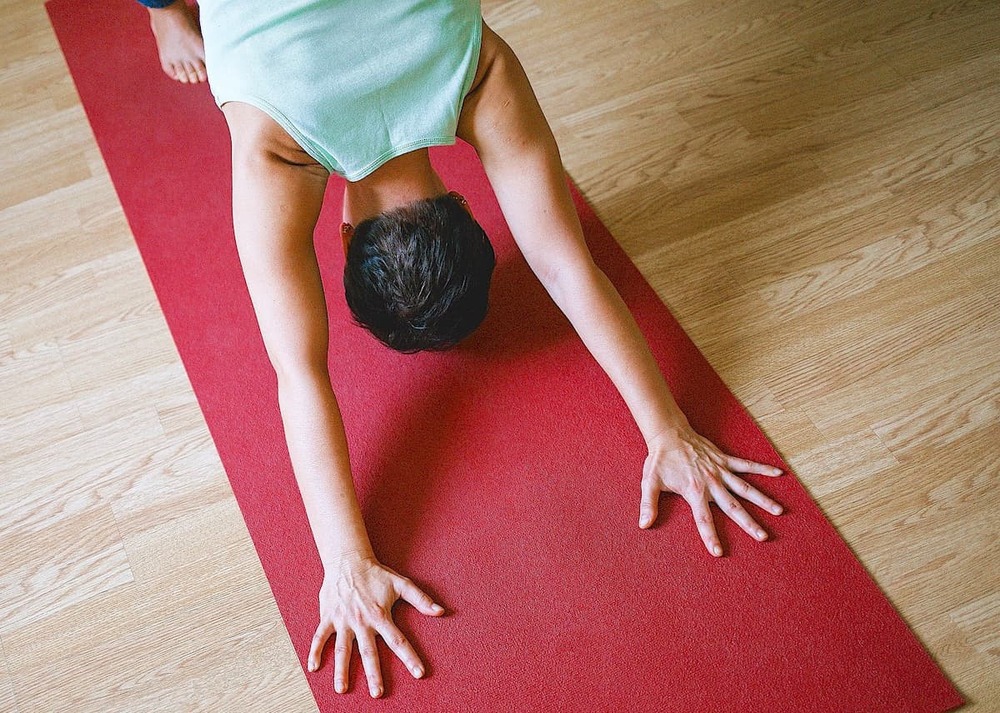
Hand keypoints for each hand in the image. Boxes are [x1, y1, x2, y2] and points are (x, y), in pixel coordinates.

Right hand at [307, 555, 444, 696]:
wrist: (348, 560)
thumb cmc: (376, 573)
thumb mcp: (401, 584)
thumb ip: (420, 599)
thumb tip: (440, 611)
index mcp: (380, 616)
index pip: (398, 641)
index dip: (410, 658)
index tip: (419, 673)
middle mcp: (361, 621)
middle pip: (369, 652)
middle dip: (374, 674)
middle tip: (377, 693)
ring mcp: (343, 620)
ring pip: (342, 649)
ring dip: (342, 670)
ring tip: (342, 689)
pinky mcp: (328, 617)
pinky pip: (319, 636)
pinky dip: (315, 651)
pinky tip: (314, 668)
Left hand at [638, 426, 783, 555]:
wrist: (668, 434)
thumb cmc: (660, 460)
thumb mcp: (649, 483)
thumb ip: (648, 504)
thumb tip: (644, 525)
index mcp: (694, 491)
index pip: (703, 520)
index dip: (710, 537)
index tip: (718, 552)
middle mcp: (711, 483)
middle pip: (732, 506)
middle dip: (748, 523)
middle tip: (763, 537)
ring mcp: (720, 470)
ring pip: (745, 488)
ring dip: (763, 500)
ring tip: (779, 511)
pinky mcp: (724, 459)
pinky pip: (747, 464)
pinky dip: (763, 468)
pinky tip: (779, 474)